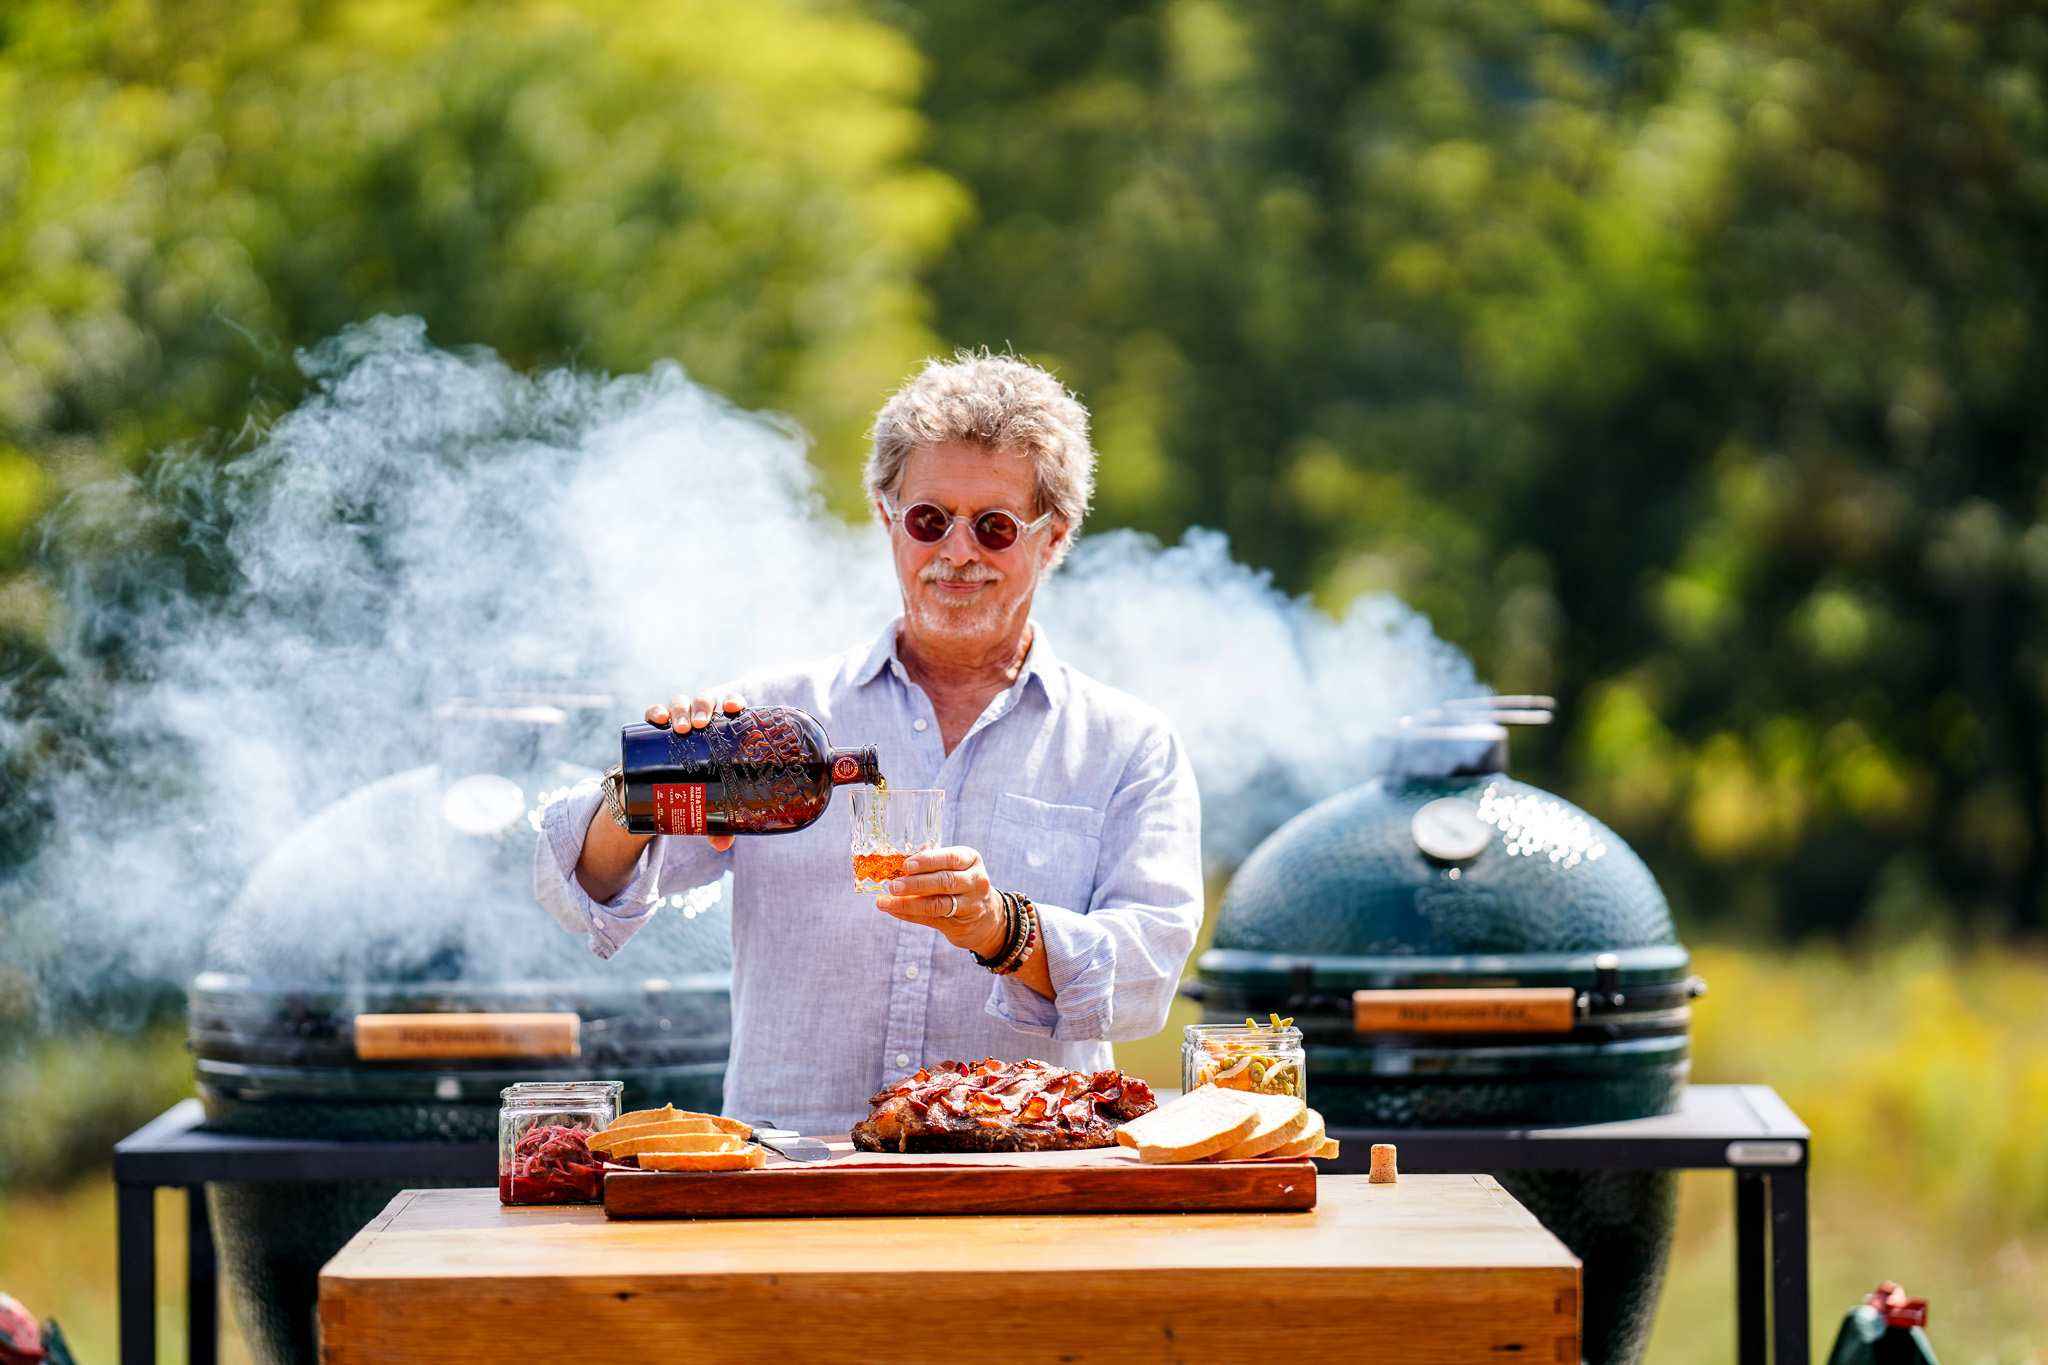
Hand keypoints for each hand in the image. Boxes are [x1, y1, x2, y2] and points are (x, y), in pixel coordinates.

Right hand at [644, 687, 747, 850]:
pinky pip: (652, 713)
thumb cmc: (696, 791)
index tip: (734, 709)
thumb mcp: (709, 805)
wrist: (658, 792)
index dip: (733, 701)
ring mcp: (676, 723)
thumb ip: (718, 823)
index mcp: (722, 731)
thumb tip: (723, 843)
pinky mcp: (652, 731)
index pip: (731, 707)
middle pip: (705, 700)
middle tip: (701, 725)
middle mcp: (700, 721)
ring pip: (680, 702)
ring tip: (682, 728)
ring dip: (681, 709)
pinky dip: (655, 711)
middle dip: (704, 706)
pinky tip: (658, 719)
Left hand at [873, 846, 1007, 958]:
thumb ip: (934, 864)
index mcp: (972, 861)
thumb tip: (897, 863)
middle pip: (944, 882)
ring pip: (937, 905)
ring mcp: (969, 906)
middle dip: (916, 884)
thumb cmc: (962, 883)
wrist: (988, 916)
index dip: (928, 862)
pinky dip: (909, 914)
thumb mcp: (957, 867)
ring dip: (908, 903)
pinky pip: (931, 920)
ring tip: (886, 902)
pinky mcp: (959, 925)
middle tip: (893, 885)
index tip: (906, 865)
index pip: (951, 858)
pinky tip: (893, 910)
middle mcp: (975, 882)